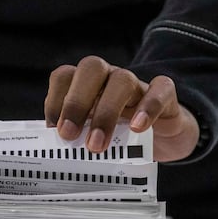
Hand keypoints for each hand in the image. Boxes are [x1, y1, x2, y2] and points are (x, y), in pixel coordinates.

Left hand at [44, 56, 198, 161]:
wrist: (164, 136)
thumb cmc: (120, 133)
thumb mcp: (93, 134)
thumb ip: (77, 136)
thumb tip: (56, 150)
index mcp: (87, 84)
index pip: (65, 76)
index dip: (55, 99)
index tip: (52, 130)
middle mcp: (109, 77)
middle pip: (92, 68)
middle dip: (76, 101)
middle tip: (68, 135)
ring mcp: (137, 84)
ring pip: (122, 80)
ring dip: (106, 112)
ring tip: (97, 145)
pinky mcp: (165, 95)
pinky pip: (160, 90)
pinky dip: (148, 107)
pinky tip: (137, 128)